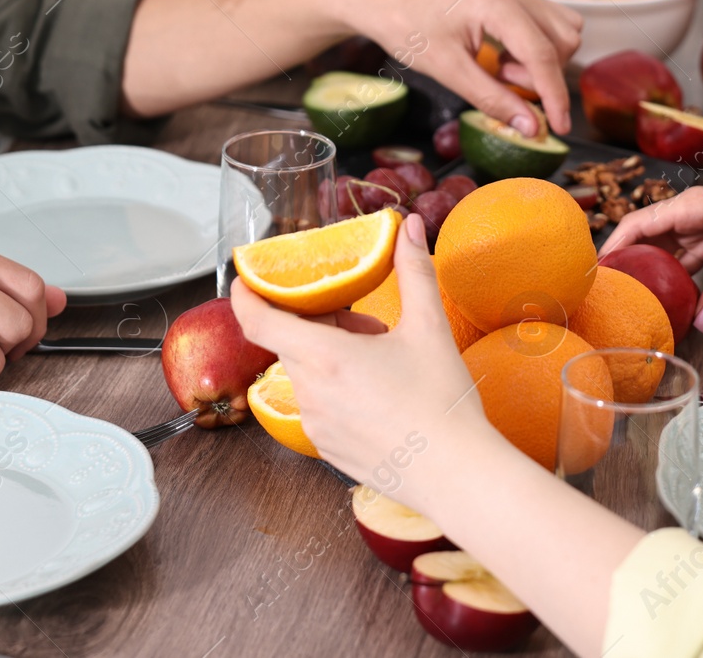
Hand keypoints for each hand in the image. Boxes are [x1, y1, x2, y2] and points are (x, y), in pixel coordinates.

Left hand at [230, 215, 497, 497]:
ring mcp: (316, 426)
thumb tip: (406, 226)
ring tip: (381, 358)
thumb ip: (413, 271)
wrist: (458, 475)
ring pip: (308, 375)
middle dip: (322, 324)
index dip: (245, 296)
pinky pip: (320, 407)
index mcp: (324, 358)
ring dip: (332, 357)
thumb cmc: (442, 403)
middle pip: (293, 344)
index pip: (258, 321)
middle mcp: (310, 393)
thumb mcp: (429, 328)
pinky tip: (380, 393)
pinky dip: (338, 390)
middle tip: (366, 323)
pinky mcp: (327, 450)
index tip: (244, 279)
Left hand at [337, 0, 581, 134]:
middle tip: (502, 82)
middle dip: (543, 73)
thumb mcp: (447, 71)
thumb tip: (531, 128)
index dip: (555, 97)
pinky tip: (499, 55)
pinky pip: (542, 20)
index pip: (544, 55)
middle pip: (564, 38)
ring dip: (542, 58)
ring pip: (560, 27)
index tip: (560, 128)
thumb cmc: (405, 28)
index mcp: (497, 3)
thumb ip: (492, 100)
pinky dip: (532, 45)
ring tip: (499, 68)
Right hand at [601, 182, 702, 330]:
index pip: (638, 223)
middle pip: (648, 236)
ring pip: (669, 247)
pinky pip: (690, 255)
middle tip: (610, 290)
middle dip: (628, 260)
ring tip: (635, 295)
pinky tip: (673, 294)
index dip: (614, 245)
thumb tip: (700, 321)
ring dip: (654, 269)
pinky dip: (680, 273)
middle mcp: (693, 211)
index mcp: (693, 206)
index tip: (596, 270)